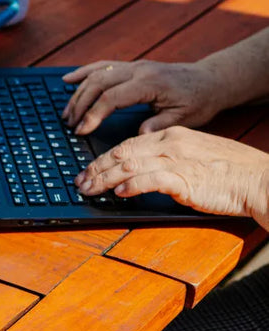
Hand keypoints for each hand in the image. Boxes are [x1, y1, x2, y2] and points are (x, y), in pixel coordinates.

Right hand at [62, 60, 226, 135]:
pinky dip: (83, 72)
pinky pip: (102, 66)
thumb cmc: (198, 100)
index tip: (81, 131)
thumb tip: (138, 136)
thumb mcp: (184, 118)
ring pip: (96, 74)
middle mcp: (139, 70)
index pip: (111, 97)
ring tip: (66, 112)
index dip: (93, 115)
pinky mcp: (131, 66)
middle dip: (79, 105)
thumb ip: (159, 125)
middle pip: (98, 83)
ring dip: (78, 93)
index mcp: (150, 83)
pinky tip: (67, 80)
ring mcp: (134, 66)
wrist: (210, 81)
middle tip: (70, 125)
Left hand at [75, 126, 268, 225]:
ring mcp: (177, 160)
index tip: (88, 170)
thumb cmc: (228, 172)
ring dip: (104, 180)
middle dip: (96, 168)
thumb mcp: (193, 157)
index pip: (127, 144)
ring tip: (89, 190)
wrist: (259, 178)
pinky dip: (131, 186)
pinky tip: (119, 194)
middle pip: (122, 153)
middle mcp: (171, 144)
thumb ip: (165, 161)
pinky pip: (150, 180)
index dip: (103, 158)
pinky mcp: (185, 179)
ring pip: (129, 166)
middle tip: (79, 182)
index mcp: (172, 136)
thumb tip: (137, 174)